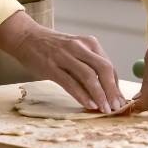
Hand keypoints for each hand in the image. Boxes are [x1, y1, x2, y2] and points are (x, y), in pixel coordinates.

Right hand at [0, 11, 126, 113]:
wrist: (27, 37)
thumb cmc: (53, 47)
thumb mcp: (76, 51)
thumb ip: (89, 67)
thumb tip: (105, 92)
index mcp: (89, 43)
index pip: (109, 66)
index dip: (116, 86)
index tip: (120, 101)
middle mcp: (80, 47)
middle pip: (103, 69)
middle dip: (112, 91)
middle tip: (116, 108)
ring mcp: (65, 56)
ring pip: (89, 76)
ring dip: (99, 95)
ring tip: (105, 109)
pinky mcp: (51, 66)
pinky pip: (70, 83)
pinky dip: (82, 95)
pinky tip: (89, 105)